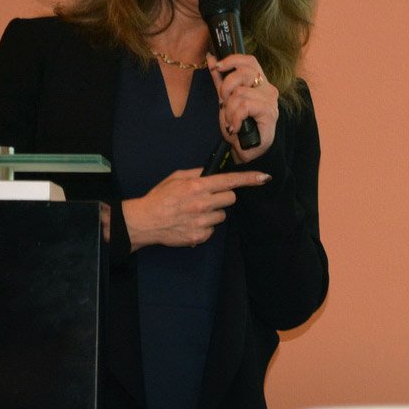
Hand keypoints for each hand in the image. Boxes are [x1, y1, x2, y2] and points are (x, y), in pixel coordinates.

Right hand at [122, 167, 270, 250]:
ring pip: (223, 216)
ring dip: (213, 213)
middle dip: (223, 197)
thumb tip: (211, 172)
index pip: (230, 181)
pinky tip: (191, 223)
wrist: (144, 221)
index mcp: (197, 186)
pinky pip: (212, 230)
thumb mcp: (175, 178)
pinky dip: (205, 226)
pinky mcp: (200, 236)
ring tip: (195, 212)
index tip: (264, 177)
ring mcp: (202, 221)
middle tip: (208, 198)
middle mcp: (203, 203)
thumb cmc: (159, 197)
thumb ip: (196, 173)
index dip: (249, 179)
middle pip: (230, 199)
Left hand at [208, 53, 278, 163]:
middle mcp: (268, 89)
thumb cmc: (239, 126)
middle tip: (224, 103)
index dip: (232, 60)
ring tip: (231, 121)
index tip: (216, 67)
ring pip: (240, 93)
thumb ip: (220, 79)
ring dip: (229, 110)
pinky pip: (244, 106)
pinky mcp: (269, 113)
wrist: (246, 150)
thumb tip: (211, 58)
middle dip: (226, 87)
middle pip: (244, 72)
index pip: (249, 60)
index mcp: (260, 83)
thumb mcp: (225, 99)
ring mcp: (270, 101)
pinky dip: (235, 118)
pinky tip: (235, 127)